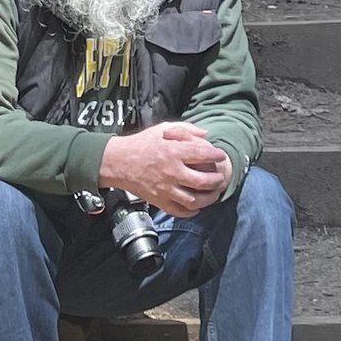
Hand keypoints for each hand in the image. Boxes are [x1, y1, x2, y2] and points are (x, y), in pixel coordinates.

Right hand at [98, 122, 231, 214]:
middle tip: (220, 178)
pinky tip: (196, 207)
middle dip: (216, 180)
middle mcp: (171, 172)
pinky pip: (179, 211)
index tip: (221, 156)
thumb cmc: (141, 144)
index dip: (216, 155)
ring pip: (194, 200)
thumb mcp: (163, 129)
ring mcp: (165, 189)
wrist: (118, 162)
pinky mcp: (158, 201)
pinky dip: (191, 211)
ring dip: (208, 199)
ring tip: (214, 195)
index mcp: (173, 152)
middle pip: (202, 181)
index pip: (202, 154)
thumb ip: (186, 129)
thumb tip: (206, 135)